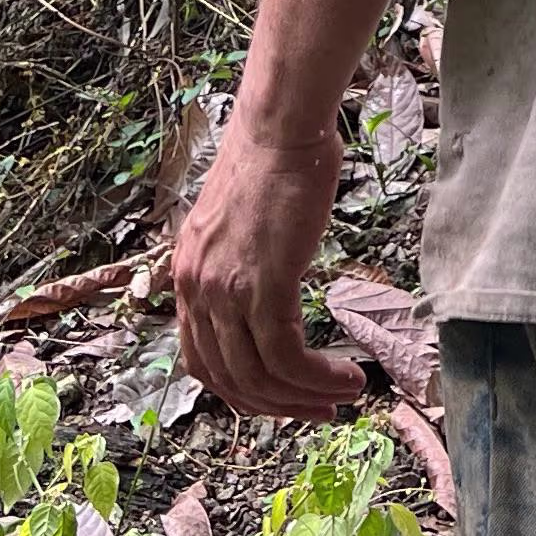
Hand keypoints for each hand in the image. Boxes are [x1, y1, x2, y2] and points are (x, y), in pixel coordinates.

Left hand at [170, 120, 374, 419]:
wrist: (281, 124)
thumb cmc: (272, 159)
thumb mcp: (238, 222)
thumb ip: (240, 262)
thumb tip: (266, 291)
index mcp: (187, 275)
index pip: (202, 360)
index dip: (241, 391)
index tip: (280, 398)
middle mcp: (196, 289)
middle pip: (229, 378)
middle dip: (276, 406)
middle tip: (318, 411)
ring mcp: (225, 289)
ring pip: (260, 376)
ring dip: (304, 398)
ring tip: (343, 395)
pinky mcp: (262, 285)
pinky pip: (287, 357)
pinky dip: (318, 378)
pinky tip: (347, 376)